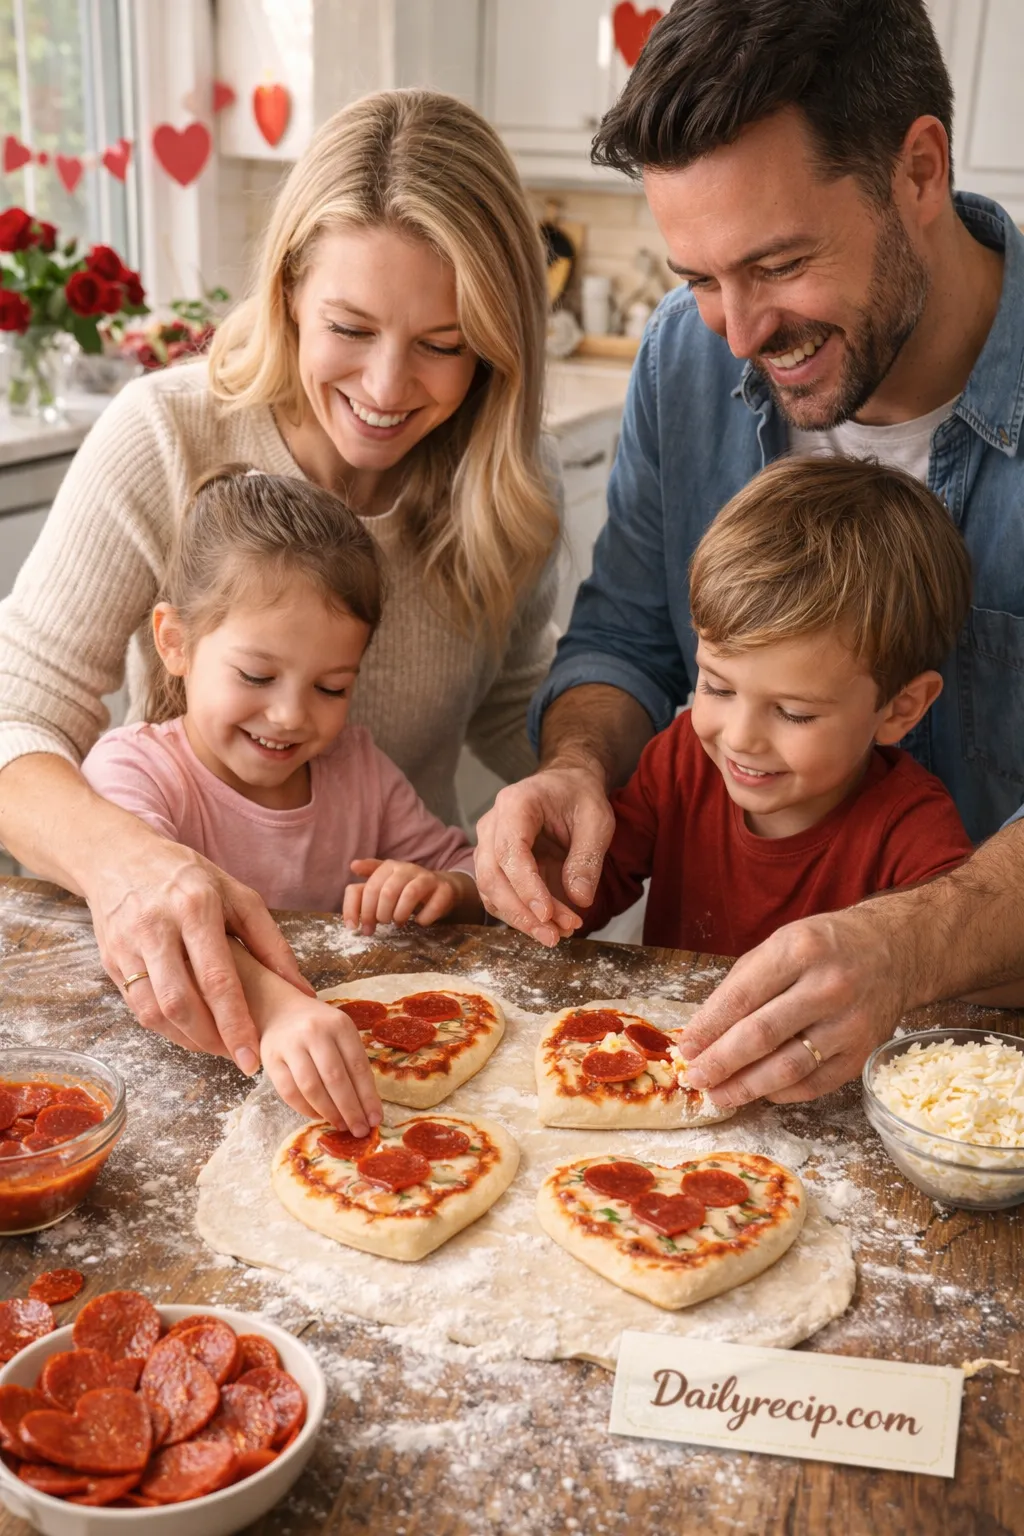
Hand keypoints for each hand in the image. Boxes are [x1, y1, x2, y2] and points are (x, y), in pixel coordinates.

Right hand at [86, 829, 312, 1072]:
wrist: (120, 857)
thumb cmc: (189, 877)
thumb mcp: (238, 895)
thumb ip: (271, 942)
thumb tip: (301, 989)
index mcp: (196, 906)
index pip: (217, 978)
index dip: (235, 1023)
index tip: (251, 1056)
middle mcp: (157, 926)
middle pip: (180, 1002)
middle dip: (211, 1040)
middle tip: (236, 1057)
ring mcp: (128, 945)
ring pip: (153, 1011)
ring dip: (186, 1039)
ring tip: (216, 1046)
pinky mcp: (110, 959)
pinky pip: (136, 1006)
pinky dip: (165, 1027)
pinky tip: (188, 1029)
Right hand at [257, 985, 382, 1133]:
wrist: (280, 1010)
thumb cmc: (318, 1028)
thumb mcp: (340, 1034)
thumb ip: (352, 1063)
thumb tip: (368, 1107)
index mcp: (339, 1025)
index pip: (357, 1066)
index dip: (368, 1096)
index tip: (375, 1119)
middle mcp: (315, 1032)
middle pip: (336, 1078)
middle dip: (350, 1109)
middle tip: (360, 1130)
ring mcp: (290, 1044)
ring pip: (312, 1087)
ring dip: (329, 1112)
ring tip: (341, 1125)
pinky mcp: (271, 1058)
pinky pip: (289, 1091)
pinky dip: (305, 1109)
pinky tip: (317, 1116)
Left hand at [342, 859, 478, 933]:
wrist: (441, 889)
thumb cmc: (405, 890)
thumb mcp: (383, 886)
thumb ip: (365, 884)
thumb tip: (353, 866)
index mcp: (388, 867)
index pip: (366, 888)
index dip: (356, 910)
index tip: (355, 927)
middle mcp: (407, 868)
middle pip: (387, 892)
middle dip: (380, 914)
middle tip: (381, 924)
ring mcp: (427, 878)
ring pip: (409, 894)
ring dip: (400, 914)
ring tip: (398, 922)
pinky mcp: (445, 890)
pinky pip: (433, 905)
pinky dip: (424, 918)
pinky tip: (420, 922)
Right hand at [473, 765, 613, 945]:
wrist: (566, 784)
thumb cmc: (579, 795)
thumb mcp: (597, 820)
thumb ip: (587, 858)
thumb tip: (580, 900)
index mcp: (515, 804)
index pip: (510, 852)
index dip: (526, 888)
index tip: (549, 915)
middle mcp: (492, 823)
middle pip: (492, 877)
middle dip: (522, 912)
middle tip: (556, 935)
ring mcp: (488, 844)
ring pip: (490, 891)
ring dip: (521, 919)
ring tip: (558, 934)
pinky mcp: (494, 863)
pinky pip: (498, 895)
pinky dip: (521, 915)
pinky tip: (549, 925)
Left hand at [674, 903, 916, 1106]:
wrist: (893, 951)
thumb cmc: (825, 947)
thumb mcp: (780, 945)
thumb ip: (742, 985)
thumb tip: (703, 1031)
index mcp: (800, 950)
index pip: (742, 997)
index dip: (709, 1028)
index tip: (686, 1048)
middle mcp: (828, 987)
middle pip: (762, 1035)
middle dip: (721, 1062)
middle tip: (695, 1078)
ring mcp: (850, 1023)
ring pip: (788, 1067)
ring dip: (746, 1086)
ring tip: (719, 1094)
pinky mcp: (862, 1052)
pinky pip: (814, 1084)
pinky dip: (781, 1092)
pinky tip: (759, 1091)